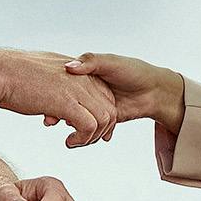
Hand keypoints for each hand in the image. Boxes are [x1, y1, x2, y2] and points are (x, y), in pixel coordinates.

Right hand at [0, 49, 116, 146]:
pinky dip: (82, 138)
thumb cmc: (11, 74)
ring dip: (92, 136)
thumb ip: (54, 81)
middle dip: (102, 128)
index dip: (101, 114)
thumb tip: (53, 93)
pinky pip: (89, 126)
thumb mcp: (41, 72)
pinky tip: (68, 141)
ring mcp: (76, 88)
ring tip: (74, 142)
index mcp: (77, 69)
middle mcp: (81, 76)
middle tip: (84, 139)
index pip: (105, 93)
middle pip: (109, 107)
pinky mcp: (66, 102)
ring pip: (104, 118)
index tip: (91, 129)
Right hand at [60, 53, 184, 131]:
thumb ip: (91, 62)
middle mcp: (88, 90)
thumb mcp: (110, 62)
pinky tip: (76, 138)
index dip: (53, 93)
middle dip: (56, 112)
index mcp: (87, 75)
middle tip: (49, 120)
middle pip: (66, 103)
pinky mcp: (103, 119)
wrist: (156, 91)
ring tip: (64, 131)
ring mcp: (95, 105)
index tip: (44, 102)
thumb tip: (70, 67)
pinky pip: (89, 129)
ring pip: (76, 118)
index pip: (63, 84)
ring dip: (69, 125)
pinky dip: (83, 135)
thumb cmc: (134, 71)